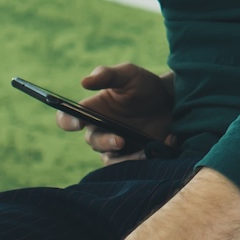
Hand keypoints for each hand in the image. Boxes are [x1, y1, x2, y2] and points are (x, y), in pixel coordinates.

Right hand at [56, 63, 177, 164]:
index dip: (67, 121)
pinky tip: (157, 147)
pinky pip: (127, 165)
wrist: (172, 102)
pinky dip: (139, 159)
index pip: (67, 118)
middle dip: (104, 141)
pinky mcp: (130, 156)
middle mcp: (100, 128)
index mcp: (92, 109)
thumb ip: (108, 75)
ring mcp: (115, 144)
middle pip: (91, 140)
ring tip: (145, 148)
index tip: (78, 123)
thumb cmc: (145, 85)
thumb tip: (85, 82)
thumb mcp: (129, 74)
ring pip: (109, 157)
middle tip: (120, 140)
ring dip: (124, 155)